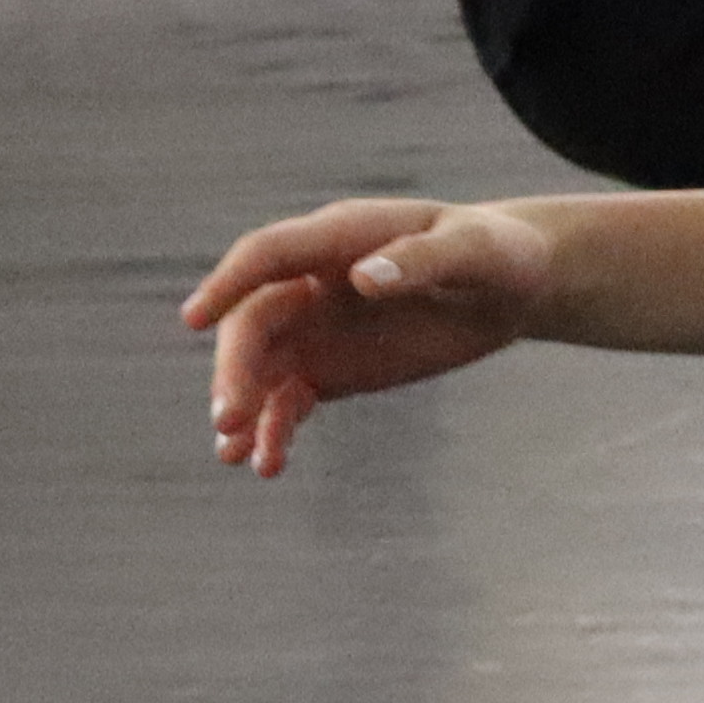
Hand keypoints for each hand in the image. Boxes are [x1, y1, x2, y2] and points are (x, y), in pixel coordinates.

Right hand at [184, 198, 557, 474]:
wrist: (510, 289)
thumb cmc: (495, 253)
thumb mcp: (476, 251)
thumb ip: (423, 260)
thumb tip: (364, 278)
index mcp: (339, 237)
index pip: (268, 255)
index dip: (228, 284)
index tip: (193, 319)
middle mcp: (311, 282)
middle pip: (254, 322)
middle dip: (235, 368)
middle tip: (228, 418)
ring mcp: (314, 328)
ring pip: (260, 368)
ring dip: (244, 408)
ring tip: (233, 455)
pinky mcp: (328, 369)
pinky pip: (288, 400)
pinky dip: (274, 431)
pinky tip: (267, 465)